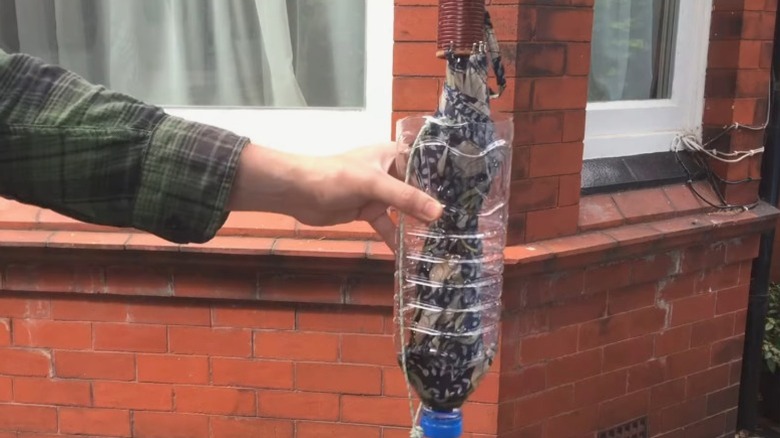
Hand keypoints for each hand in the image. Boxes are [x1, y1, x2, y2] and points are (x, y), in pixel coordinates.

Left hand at [227, 142, 442, 249]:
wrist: (298, 192)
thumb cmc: (335, 177)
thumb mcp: (374, 185)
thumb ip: (406, 198)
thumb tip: (439, 213)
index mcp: (392, 155)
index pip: (425, 162)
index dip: (444, 176)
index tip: (468, 192)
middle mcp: (388, 172)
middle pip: (417, 188)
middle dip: (434, 203)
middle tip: (461, 220)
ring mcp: (378, 193)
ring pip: (404, 208)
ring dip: (417, 222)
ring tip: (442, 238)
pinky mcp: (367, 211)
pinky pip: (387, 225)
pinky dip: (396, 237)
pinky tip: (409, 253)